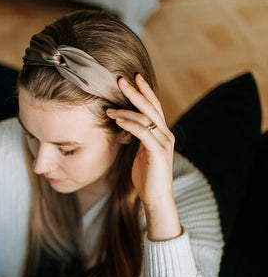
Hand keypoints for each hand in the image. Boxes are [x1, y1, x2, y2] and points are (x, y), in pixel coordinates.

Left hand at [106, 74, 181, 240]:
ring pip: (146, 118)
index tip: (134, 78)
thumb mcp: (141, 154)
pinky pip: (143, 133)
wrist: (157, 199)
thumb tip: (125, 127)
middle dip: (136, 92)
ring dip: (126, 110)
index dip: (145, 91)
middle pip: (151, 107)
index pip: (154, 107)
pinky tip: (118, 120)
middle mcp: (166, 135)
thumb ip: (138, 139)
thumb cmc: (147, 178)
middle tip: (121, 79)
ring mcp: (163, 143)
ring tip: (110, 106)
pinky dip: (130, 124)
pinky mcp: (158, 153)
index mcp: (162, 134)